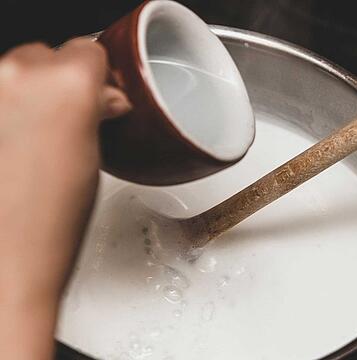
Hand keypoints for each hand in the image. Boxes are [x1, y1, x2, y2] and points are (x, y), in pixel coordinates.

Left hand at [0, 38, 130, 358]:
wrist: (5, 259)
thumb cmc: (50, 222)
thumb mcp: (94, 156)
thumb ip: (98, 111)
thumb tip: (103, 99)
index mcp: (66, 82)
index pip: (90, 51)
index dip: (100, 78)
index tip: (101, 97)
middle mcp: (16, 75)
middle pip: (47, 54)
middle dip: (61, 82)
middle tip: (68, 123)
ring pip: (14, 72)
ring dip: (28, 95)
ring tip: (36, 140)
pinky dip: (7, 111)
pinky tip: (14, 145)